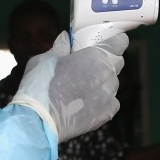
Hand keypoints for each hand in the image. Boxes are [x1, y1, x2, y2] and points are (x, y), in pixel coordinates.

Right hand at [10, 31, 126, 141]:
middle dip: (107, 61)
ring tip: (83, 87)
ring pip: (113, 84)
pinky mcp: (106, 114)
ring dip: (103, 82)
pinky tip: (86, 102)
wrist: (39, 120)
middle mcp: (107, 75)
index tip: (106, 43)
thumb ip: (60, 47)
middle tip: (89, 65)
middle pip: (118, 63)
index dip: (114, 41)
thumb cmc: (40, 86)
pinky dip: (102, 101)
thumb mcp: (45, 59)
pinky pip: (111, 103)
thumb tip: (65, 38)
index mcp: (95, 56)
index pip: (119, 42)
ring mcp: (108, 96)